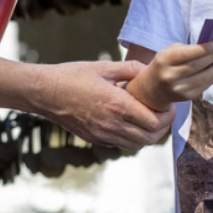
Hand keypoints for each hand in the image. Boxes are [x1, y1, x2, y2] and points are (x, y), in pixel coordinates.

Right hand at [40, 59, 174, 151]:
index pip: (154, 121)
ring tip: (149, 121)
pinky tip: (130, 124)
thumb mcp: (102, 66)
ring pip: (136, 145)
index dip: (167, 116)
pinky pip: (121, 144)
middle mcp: (111, 124)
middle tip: (164, 115)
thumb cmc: (71, 76)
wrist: (43, 92)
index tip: (169, 106)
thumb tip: (148, 70)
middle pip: (149, 137)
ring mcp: (102, 134)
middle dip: (162, 128)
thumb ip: (129, 68)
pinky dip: (132, 138)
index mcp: (117, 105)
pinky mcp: (94, 139)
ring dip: (148, 136)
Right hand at [127, 42, 212, 111]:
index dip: (202, 50)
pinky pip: (205, 85)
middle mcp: (170, 76)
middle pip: (197, 66)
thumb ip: (187, 49)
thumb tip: (211, 48)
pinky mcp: (187, 97)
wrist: (153, 88)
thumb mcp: (169, 52)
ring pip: (204, 77)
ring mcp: (179, 88)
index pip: (185, 55)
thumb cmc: (165, 64)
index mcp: (164, 60)